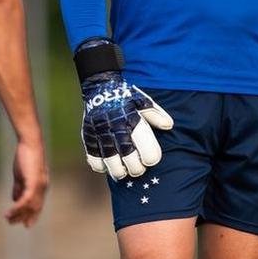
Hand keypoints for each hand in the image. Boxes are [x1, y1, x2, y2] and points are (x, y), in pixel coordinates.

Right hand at [4, 137, 47, 226]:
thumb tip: (15, 199)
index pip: (37, 204)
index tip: (25, 224)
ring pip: (30, 206)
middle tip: (13, 223)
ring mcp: (40, 185)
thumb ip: (19, 188)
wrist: (30, 143)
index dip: (32, 215)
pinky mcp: (34, 183)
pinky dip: (18, 207)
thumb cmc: (26, 156)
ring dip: (18, 214)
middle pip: (35, 208)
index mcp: (41, 186)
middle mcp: (43, 187)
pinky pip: (26, 200)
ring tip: (8, 219)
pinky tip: (10, 211)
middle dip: (24, 217)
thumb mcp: (21, 175)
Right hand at [75, 38, 172, 179]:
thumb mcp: (144, 101)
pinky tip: (107, 165)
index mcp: (133, 119)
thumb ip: (156, 114)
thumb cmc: (127, 98)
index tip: (151, 159)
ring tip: (123, 171)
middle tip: (138, 169)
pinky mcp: (88, 136)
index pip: (146, 148)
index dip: (151, 157)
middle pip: (129, 158)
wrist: (100, 87)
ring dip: (119, 171)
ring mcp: (101, 133)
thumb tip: (168, 125)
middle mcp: (116, 127)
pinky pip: (93, 158)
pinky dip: (100, 166)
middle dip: (136, 169)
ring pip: (110, 162)